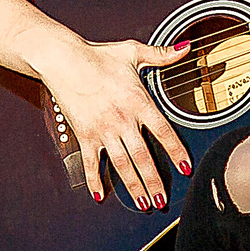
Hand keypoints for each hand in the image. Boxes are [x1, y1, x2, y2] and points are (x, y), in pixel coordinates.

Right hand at [31, 32, 193, 209]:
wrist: (62, 59)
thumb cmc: (98, 56)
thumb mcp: (134, 52)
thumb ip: (162, 55)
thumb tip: (186, 47)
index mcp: (138, 101)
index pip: (164, 132)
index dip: (176, 152)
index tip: (185, 168)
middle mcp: (122, 119)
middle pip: (143, 156)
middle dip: (154, 181)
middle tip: (162, 199)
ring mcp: (102, 129)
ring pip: (121, 164)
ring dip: (133, 186)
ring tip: (144, 203)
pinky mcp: (84, 134)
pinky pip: (90, 161)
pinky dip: (94, 179)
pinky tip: (100, 194)